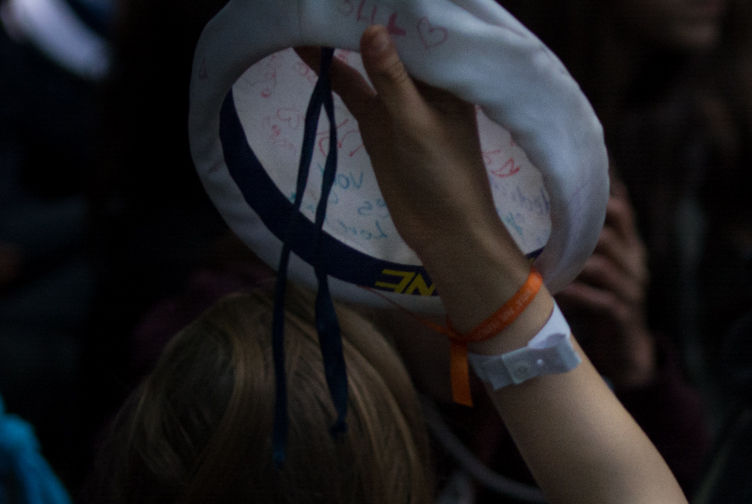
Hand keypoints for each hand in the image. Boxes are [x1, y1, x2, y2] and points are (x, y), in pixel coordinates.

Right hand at [319, 27, 538, 331]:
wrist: (444, 233)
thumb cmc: (446, 177)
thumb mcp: (418, 124)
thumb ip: (392, 79)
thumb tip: (372, 29)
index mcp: (447, 78)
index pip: (419, 31)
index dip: (392, 8)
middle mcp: (423, 83)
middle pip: (389, 42)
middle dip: (363, 18)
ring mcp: (397, 101)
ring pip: (365, 62)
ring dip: (340, 41)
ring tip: (310, 12)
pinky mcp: (376, 121)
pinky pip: (350, 88)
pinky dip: (329, 70)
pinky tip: (304, 47)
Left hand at [558, 183, 657, 388]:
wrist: (627, 349)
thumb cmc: (605, 300)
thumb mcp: (603, 266)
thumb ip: (589, 240)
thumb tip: (553, 206)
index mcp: (631, 246)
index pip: (622, 210)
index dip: (603, 191)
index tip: (574, 178)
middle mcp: (635, 264)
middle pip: (612, 233)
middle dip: (578, 226)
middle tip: (543, 219)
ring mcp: (632, 290)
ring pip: (603, 266)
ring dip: (570, 262)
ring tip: (541, 258)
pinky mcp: (623, 316)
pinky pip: (600, 300)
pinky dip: (576, 294)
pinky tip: (556, 290)